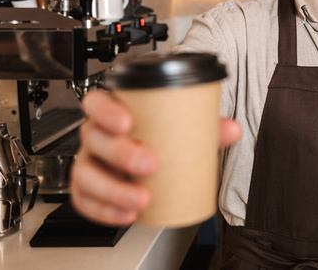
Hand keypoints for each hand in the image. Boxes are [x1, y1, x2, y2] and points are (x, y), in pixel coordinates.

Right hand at [70, 89, 240, 225]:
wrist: (154, 163)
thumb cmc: (160, 138)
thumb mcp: (183, 127)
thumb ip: (208, 127)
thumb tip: (232, 130)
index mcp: (114, 111)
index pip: (96, 102)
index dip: (106, 111)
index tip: (127, 123)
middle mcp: (97, 135)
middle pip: (94, 138)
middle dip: (120, 153)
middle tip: (150, 165)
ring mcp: (90, 162)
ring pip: (85, 174)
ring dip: (112, 189)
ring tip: (142, 199)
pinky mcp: (87, 190)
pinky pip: (84, 201)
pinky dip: (105, 211)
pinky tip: (128, 215)